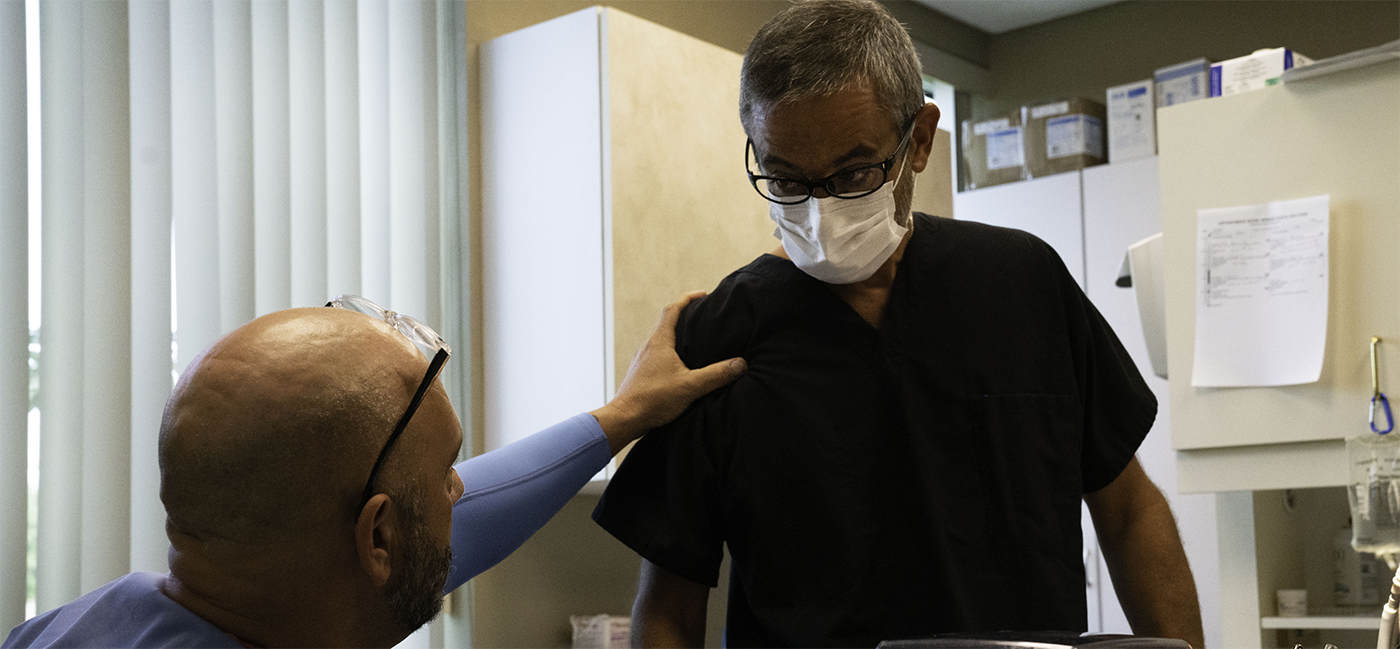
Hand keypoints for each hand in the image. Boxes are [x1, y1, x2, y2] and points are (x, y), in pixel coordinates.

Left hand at [589, 291, 745, 454]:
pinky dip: (671, 350)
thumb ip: (716, 374)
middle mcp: (648, 345)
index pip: (672, 309)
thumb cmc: (653, 399)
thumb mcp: (690, 386)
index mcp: (659, 341)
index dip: (688, 299)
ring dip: (677, 333)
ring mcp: (643, 359)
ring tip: (696, 338)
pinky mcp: (642, 373)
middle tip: (703, 315)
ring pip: (661, 338)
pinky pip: (658, 353)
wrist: (625, 418)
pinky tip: (682, 364)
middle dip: (685, 314)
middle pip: (666, 321)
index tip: (703, 295)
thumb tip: (740, 364)